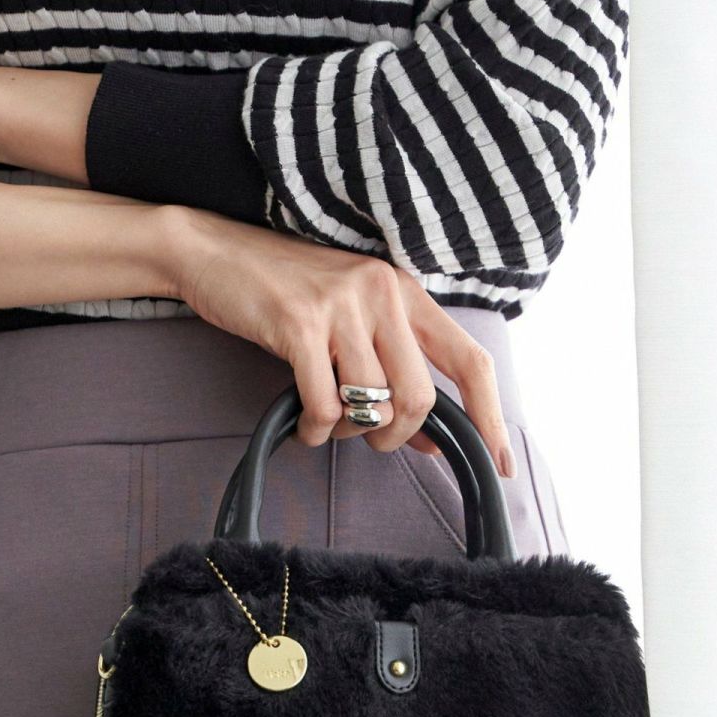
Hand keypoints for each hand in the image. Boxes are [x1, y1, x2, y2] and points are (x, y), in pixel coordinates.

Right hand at [167, 206, 516, 474]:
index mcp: (406, 292)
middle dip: (397, 437)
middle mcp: (383, 294)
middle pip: (420, 397)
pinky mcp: (299, 325)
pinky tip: (304, 425)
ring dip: (350, 434)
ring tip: (329, 424)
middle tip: (372, 442)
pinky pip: (325, 406)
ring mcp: (341, 307)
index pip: (470, 360)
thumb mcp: (353, 321)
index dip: (491, 416)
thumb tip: (435, 441)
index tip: (500, 462)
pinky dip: (316, 432)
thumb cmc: (288, 293)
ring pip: (373, 405)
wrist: (216, 254)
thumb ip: (396, 371)